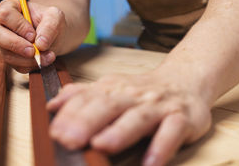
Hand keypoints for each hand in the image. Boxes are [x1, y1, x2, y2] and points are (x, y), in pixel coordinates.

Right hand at [0, 0, 65, 72]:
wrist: (54, 36)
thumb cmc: (51, 22)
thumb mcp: (56, 17)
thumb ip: (50, 26)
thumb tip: (40, 44)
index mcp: (9, 7)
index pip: (5, 14)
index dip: (18, 26)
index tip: (33, 35)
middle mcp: (0, 25)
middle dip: (15, 44)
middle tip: (33, 51)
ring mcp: (2, 43)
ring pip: (6, 54)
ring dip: (28, 59)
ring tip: (48, 56)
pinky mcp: (9, 58)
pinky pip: (15, 65)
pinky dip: (31, 65)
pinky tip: (44, 60)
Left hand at [47, 71, 211, 165]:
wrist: (185, 80)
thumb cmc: (142, 91)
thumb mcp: (111, 87)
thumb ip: (83, 95)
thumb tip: (53, 103)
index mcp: (114, 87)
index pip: (88, 97)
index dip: (70, 113)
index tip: (54, 131)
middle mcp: (133, 95)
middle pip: (108, 105)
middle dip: (86, 121)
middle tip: (68, 139)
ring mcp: (158, 106)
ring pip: (138, 117)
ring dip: (119, 132)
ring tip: (101, 146)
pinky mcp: (181, 118)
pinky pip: (172, 132)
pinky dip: (161, 148)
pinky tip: (150, 164)